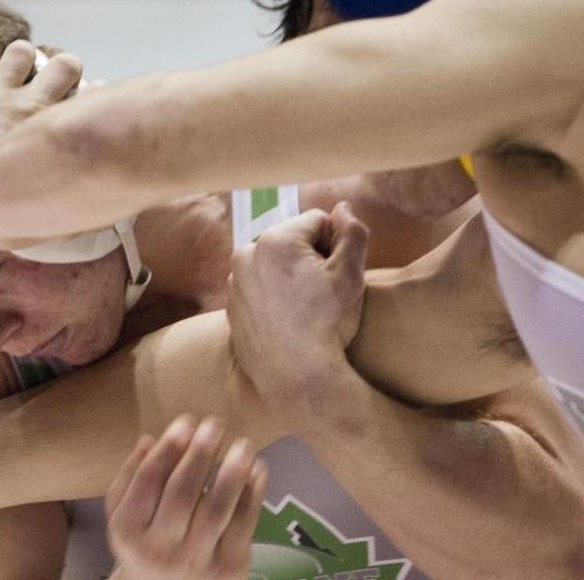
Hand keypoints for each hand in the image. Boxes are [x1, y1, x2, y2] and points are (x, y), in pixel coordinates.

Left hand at [0, 27, 81, 224]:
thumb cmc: (24, 211)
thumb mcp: (73, 205)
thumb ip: (90, 201)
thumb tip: (109, 208)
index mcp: (61, 128)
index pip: (89, 101)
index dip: (93, 99)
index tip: (92, 102)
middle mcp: (35, 104)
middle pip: (62, 66)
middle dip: (62, 67)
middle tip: (56, 77)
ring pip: (17, 54)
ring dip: (19, 53)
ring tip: (18, 55)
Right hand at [106, 416, 267, 579]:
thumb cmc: (148, 543)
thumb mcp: (126, 516)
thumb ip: (130, 478)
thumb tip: (147, 440)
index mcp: (128, 530)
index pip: (148, 481)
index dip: (168, 448)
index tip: (186, 421)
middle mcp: (159, 549)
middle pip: (182, 492)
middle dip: (200, 454)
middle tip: (215, 423)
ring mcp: (196, 561)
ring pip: (216, 509)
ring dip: (232, 471)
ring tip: (244, 444)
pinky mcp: (230, 567)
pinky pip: (244, 524)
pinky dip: (254, 493)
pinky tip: (257, 468)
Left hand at [227, 203, 369, 420]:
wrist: (295, 376)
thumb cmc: (326, 323)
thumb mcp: (351, 274)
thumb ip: (352, 232)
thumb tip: (343, 208)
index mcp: (275, 239)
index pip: (317, 222)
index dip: (336, 245)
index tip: (339, 274)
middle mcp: (246, 254)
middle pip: (292, 243)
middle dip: (311, 259)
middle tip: (324, 294)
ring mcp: (234, 283)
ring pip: (274, 267)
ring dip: (291, 279)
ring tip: (307, 310)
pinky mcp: (231, 308)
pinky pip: (259, 291)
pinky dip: (274, 299)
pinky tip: (290, 322)